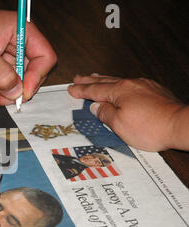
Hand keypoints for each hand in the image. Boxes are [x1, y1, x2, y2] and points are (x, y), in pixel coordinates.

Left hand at [0, 0, 56, 105]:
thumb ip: (0, 73)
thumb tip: (17, 91)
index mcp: (19, 30)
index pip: (44, 56)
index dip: (37, 76)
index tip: (24, 92)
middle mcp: (16, 42)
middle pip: (30, 72)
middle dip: (14, 88)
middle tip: (1, 98)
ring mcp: (5, 54)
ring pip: (14, 81)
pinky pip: (0, 82)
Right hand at [68, 74, 188, 150]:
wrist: (179, 125)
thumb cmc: (149, 128)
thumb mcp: (119, 125)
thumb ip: (105, 114)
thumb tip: (95, 106)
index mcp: (119, 91)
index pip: (95, 90)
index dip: (81, 90)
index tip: (71, 88)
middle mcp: (131, 84)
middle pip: (106, 81)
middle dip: (90, 80)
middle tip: (78, 77)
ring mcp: (145, 86)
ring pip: (119, 81)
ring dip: (105, 80)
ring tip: (96, 77)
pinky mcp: (156, 92)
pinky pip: (132, 85)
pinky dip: (121, 85)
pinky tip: (122, 87)